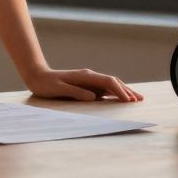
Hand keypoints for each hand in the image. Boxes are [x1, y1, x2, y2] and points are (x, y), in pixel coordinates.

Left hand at [25, 67, 143, 101]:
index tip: (128, 101)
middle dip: (127, 90)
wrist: (37, 76)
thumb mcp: (59, 89)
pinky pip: (104, 89)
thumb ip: (76, 92)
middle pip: (113, 82)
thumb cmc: (46, 84)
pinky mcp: (86, 85)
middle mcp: (90, 76)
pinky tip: (120, 98)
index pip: (108, 82)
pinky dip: (114, 93)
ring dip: (123, 91)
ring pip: (111, 85)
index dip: (120, 91)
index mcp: (85, 76)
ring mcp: (89, 80)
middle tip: (140, 100)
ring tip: (135, 99)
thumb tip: (93, 97)